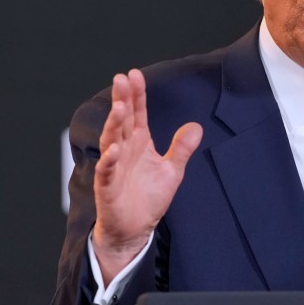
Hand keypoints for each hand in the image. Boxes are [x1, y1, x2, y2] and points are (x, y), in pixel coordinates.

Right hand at [91, 69, 201, 284]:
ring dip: (114, 124)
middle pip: (122, 120)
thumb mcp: (172, 170)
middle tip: (121, 79)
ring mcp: (115, 167)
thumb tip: (196, 127)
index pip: (137, 113)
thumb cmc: (148, 198)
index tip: (134, 74)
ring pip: (112, 140)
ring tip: (119, 107)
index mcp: (139, 143)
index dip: (136, 95)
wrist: (134, 230)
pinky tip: (114, 149)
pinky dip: (110, 160)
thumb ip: (182, 148)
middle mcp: (125, 150)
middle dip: (122, 99)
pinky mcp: (108, 187)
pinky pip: (107, 171)